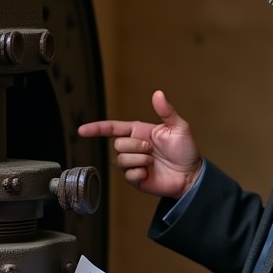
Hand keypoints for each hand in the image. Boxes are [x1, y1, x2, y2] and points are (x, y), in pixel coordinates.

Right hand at [78, 90, 202, 198]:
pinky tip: (150, 173)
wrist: (191, 175)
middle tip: (152, 150)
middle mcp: (134, 147)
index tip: (82, 130)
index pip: (112, 128)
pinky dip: (140, 173)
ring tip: (153, 161)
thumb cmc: (186, 150)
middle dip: (136, 146)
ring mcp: (133, 164)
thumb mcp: (179, 127)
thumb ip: (166, 111)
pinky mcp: (135, 179)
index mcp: (139, 132)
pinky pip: (128, 175)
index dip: (96, 129)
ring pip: (121, 159)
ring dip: (140, 160)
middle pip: (117, 144)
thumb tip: (158, 94)